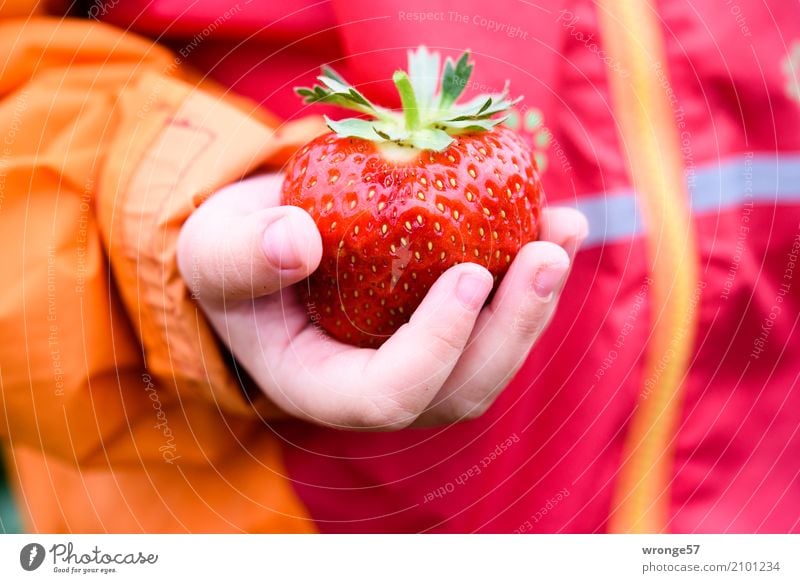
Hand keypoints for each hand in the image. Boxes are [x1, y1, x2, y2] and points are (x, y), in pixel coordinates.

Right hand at [177, 173, 587, 429]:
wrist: (265, 244)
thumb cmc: (235, 252)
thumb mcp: (216, 247)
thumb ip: (243, 253)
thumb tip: (296, 242)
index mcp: (320, 386)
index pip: (388, 395)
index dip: (437, 346)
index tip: (469, 273)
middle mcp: (379, 390)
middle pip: (461, 389)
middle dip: (513, 329)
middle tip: (544, 255)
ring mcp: (419, 363)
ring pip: (493, 359)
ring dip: (536, 303)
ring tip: (562, 230)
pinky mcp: (445, 330)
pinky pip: (499, 318)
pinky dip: (531, 275)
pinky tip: (557, 222)